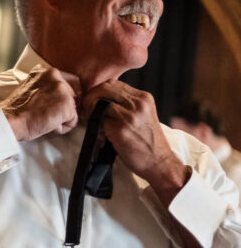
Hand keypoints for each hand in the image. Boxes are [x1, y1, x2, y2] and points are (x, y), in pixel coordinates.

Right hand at [0, 65, 79, 140]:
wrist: (11, 119)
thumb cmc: (17, 109)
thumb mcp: (31, 88)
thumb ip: (46, 87)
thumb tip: (58, 97)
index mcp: (46, 71)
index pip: (70, 82)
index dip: (65, 96)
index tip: (54, 105)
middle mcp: (56, 76)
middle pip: (74, 96)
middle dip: (63, 108)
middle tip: (45, 112)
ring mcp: (63, 90)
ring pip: (73, 109)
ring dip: (61, 117)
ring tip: (43, 117)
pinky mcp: (67, 105)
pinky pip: (72, 121)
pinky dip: (61, 127)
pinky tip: (47, 124)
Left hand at [81, 80, 188, 200]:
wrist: (160, 164)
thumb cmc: (148, 142)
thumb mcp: (143, 116)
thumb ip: (126, 104)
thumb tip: (100, 98)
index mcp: (144, 98)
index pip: (113, 84)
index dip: (99, 91)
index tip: (93, 103)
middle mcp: (138, 104)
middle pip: (104, 88)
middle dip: (91, 97)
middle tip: (87, 110)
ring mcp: (130, 116)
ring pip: (99, 100)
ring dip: (89, 109)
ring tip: (91, 120)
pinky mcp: (120, 130)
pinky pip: (98, 118)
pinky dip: (93, 123)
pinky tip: (97, 132)